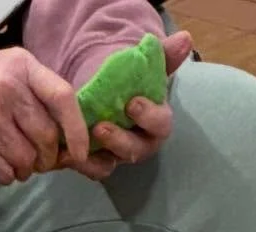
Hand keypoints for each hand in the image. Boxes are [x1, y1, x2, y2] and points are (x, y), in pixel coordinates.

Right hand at [0, 47, 108, 184]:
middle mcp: (5, 89)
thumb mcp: (10, 69)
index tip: (80, 151)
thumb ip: (42, 94)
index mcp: (21, 67)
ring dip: (27, 168)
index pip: (62, 98)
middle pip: (47, 138)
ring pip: (28, 161)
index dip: (77, 130)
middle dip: (48, 156)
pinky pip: (6, 175)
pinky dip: (8, 175)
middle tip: (40, 156)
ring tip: (15, 155)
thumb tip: (76, 138)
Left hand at [88, 32, 192, 165]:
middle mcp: (142, 143)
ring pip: (114, 164)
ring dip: (100, 154)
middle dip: (120, 141)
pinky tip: (70, 152)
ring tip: (84, 138)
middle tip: (101, 127)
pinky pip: (94, 169)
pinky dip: (84, 163)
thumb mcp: (146, 68)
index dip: (149, 116)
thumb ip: (164, 56)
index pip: (161, 124)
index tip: (133, 102)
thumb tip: (185, 39)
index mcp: (157, 123)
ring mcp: (120, 155)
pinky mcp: (101, 161)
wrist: (109, 96)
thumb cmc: (133, 85)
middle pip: (136, 150)